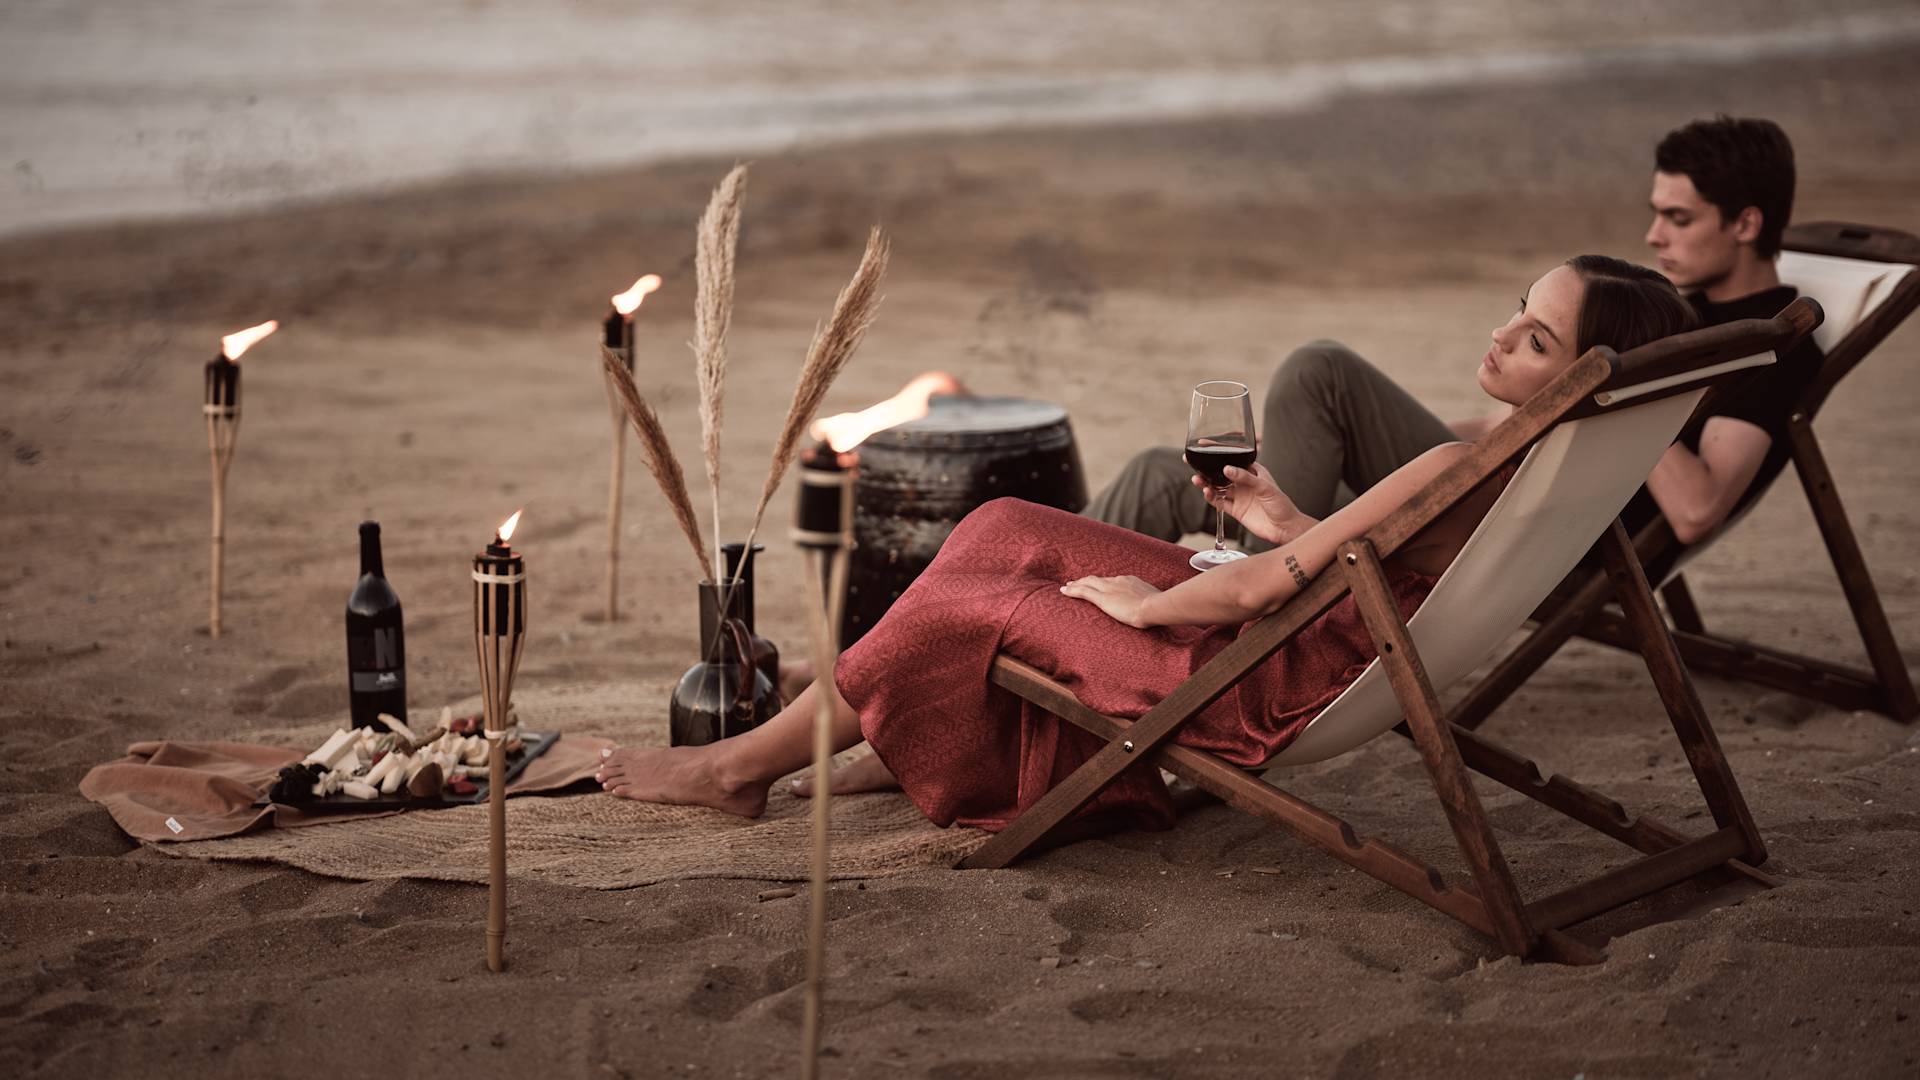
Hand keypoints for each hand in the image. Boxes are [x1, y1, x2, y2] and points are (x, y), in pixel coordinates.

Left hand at [1060, 575, 1160, 628]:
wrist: (1154, 606)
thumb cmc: (1159, 608)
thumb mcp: (1155, 602)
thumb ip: (1151, 604)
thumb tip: (1155, 610)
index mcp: (1130, 581)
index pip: (1112, 581)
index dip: (1102, 582)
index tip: (1097, 584)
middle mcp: (1118, 581)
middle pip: (1097, 579)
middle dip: (1086, 580)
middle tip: (1075, 582)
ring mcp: (1109, 588)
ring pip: (1087, 583)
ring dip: (1076, 584)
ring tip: (1067, 587)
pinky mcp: (1103, 598)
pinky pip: (1083, 592)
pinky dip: (1072, 591)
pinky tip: (1064, 591)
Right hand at [1190, 462, 1307, 545]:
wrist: (1284, 528)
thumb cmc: (1281, 504)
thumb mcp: (1265, 487)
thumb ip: (1245, 477)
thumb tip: (1227, 469)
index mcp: (1252, 472)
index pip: (1233, 459)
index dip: (1219, 454)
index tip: (1205, 447)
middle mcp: (1243, 483)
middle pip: (1220, 474)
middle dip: (1206, 469)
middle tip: (1192, 463)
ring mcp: (1238, 496)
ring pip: (1217, 487)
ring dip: (1206, 483)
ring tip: (1197, 479)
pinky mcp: (1235, 510)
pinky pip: (1219, 502)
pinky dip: (1211, 498)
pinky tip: (1207, 492)